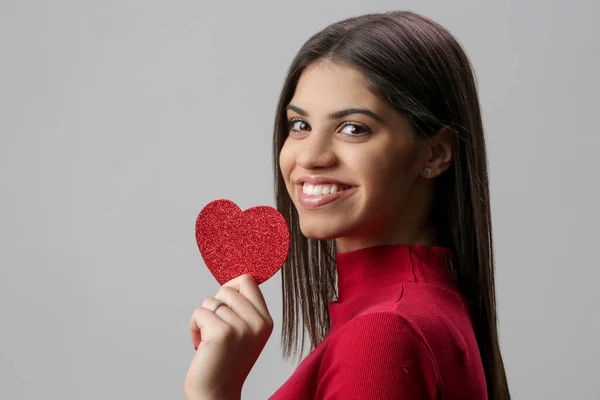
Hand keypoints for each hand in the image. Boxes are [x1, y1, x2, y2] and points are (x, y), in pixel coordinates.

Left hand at [184, 274, 273, 399]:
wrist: (217, 394)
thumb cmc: (226, 362)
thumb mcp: (246, 333)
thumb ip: (244, 308)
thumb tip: (234, 280)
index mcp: (266, 321)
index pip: (248, 281)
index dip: (231, 289)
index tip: (225, 309)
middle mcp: (258, 323)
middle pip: (228, 288)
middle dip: (216, 306)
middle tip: (217, 329)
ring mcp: (241, 327)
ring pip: (211, 300)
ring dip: (203, 318)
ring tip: (209, 340)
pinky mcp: (222, 333)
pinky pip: (199, 312)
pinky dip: (194, 327)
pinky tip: (200, 345)